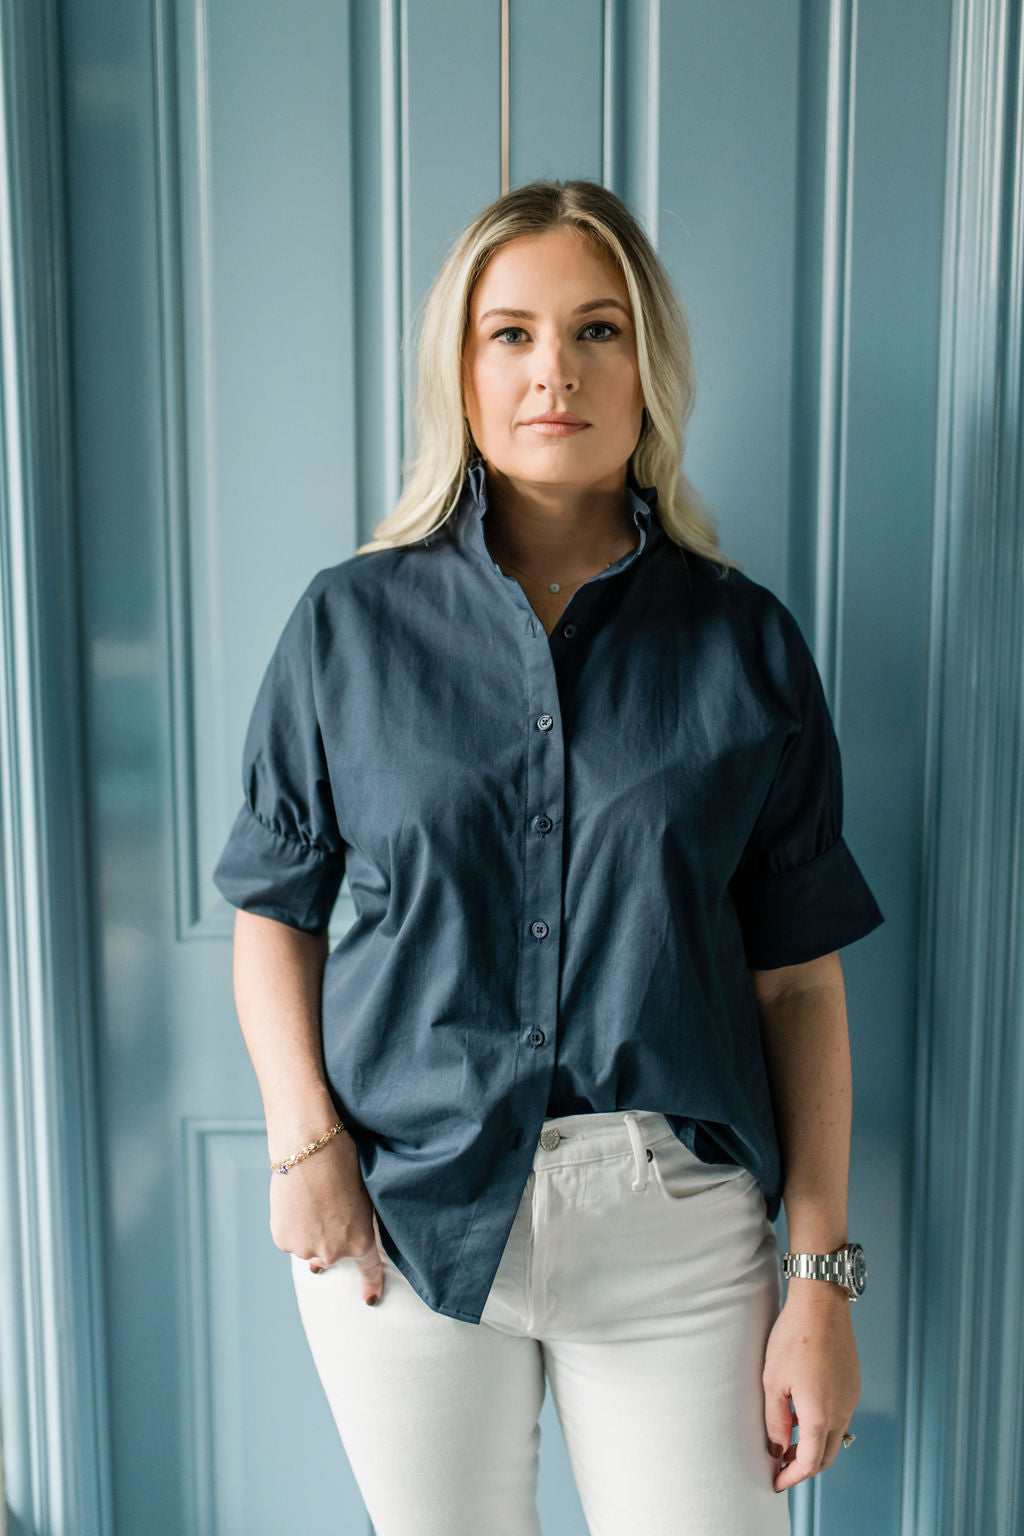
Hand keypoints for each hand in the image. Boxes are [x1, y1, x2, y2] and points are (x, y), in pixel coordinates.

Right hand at [269, 1124, 386, 1305]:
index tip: (371, 1299)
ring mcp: (305, 1249)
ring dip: (309, 1234)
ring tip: (308, 1202)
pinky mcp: (283, 1240)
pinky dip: (292, 1227)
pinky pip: (290, 1239)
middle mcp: (333, 1253)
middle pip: (332, 1256)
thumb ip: (361, 1223)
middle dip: (330, 1241)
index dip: (372, 1285)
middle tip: (326, 1213)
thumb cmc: (342, 1162)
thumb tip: (352, 1234)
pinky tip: (294, 1204)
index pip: (370, 1270)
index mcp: (361, 1241)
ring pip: (308, 1248)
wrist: (308, 1147)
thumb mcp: (365, 1195)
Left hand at [762, 1282, 859, 1490]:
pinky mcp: (852, 1384)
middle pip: (826, 1456)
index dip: (791, 1477)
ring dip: (814, 1446)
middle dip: (804, 1467)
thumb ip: (776, 1421)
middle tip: (781, 1465)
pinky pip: (840, 1416)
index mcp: (821, 1415)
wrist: (821, 1304)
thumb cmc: (793, 1338)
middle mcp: (842, 1411)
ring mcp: (850, 1398)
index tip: (776, 1481)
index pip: (809, 1463)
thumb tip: (777, 1449)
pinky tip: (804, 1413)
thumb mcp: (773, 1381)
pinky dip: (823, 1426)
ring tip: (789, 1440)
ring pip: (835, 1436)